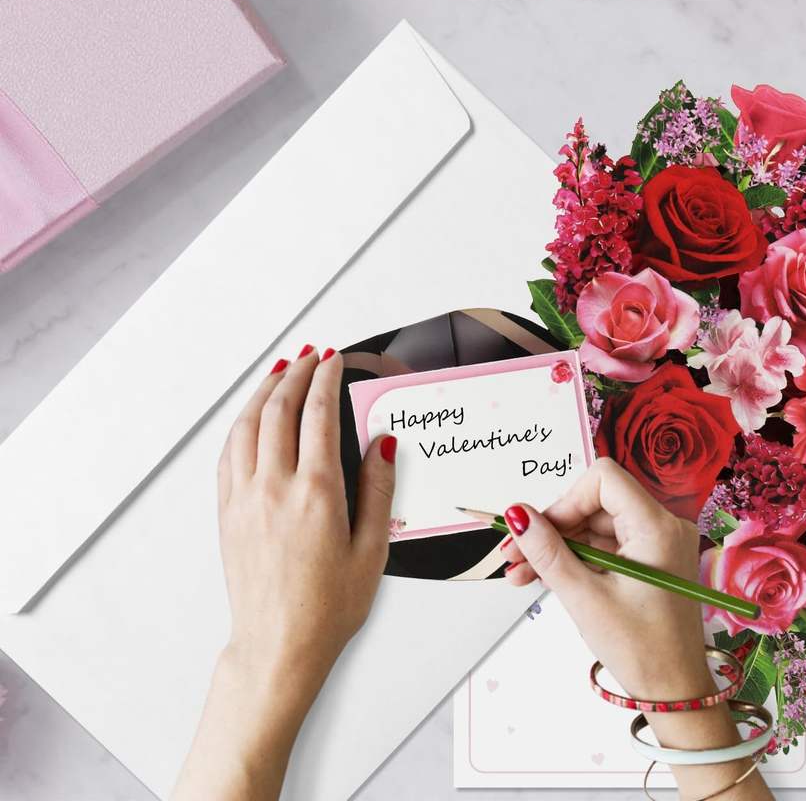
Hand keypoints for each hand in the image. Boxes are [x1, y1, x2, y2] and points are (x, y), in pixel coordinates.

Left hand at [217, 345, 394, 702]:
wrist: (279, 646)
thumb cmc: (328, 607)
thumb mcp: (372, 550)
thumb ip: (378, 489)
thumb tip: (382, 443)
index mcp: (317, 493)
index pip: (318, 413)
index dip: (326, 378)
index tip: (333, 359)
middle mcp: (275, 487)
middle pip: (279, 408)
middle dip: (296, 373)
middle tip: (310, 355)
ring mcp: (245, 498)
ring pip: (247, 424)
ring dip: (264, 390)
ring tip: (280, 371)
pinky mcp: (227, 513)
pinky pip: (229, 452)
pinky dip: (241, 423)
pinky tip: (251, 416)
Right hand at [501, 457, 709, 700]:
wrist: (674, 694)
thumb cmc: (642, 650)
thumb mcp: (584, 598)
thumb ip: (547, 551)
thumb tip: (518, 515)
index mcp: (657, 527)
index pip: (604, 479)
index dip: (566, 500)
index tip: (539, 530)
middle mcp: (663, 526)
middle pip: (595, 504)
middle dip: (552, 528)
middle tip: (515, 554)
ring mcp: (657, 543)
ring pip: (595, 526)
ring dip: (557, 546)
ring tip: (521, 572)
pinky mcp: (649, 560)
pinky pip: (604, 546)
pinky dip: (575, 558)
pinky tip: (543, 576)